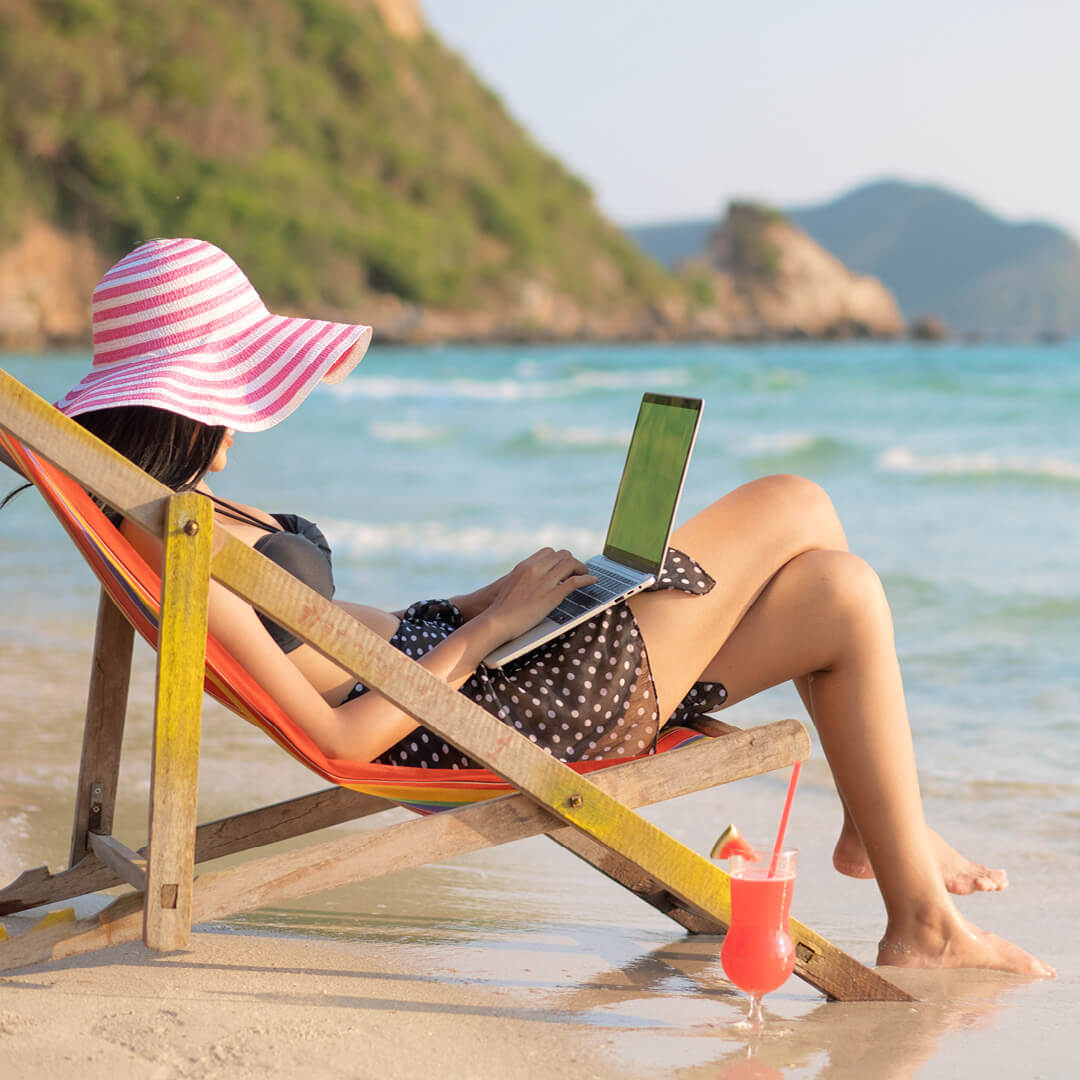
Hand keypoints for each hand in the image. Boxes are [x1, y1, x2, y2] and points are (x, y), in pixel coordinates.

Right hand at [480, 548, 595, 644]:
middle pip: (562, 555)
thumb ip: (525, 578)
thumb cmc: (501, 608)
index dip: (560, 558)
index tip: (564, 566)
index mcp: (525, 566)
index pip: (549, 552)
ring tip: (585, 576)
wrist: (496, 621)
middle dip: (572, 562)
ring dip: (581, 568)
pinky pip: (575, 582)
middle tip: (576, 571)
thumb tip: (536, 581)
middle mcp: (535, 569)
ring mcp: (544, 581)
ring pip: (570, 564)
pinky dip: (586, 579)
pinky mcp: (552, 596)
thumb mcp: (511, 584)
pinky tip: (592, 581)